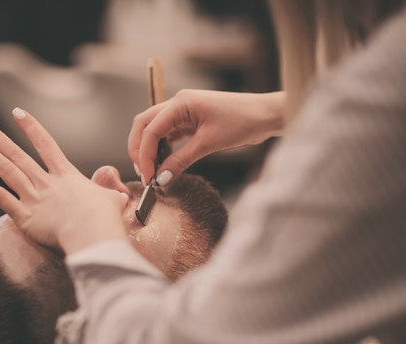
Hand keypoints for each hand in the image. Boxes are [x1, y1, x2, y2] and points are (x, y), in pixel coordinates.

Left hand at [0, 108, 128, 252]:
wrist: (93, 231)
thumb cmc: (105, 218)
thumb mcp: (113, 200)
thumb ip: (111, 195)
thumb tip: (119, 196)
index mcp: (67, 176)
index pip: (46, 145)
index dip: (31, 128)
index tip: (17, 112)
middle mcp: (46, 182)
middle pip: (18, 154)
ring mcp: (33, 197)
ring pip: (5, 169)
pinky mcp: (24, 215)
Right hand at [128, 90, 284, 184]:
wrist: (265, 115)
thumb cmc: (242, 121)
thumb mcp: (208, 143)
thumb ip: (181, 160)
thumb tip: (161, 178)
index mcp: (181, 102)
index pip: (150, 129)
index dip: (144, 154)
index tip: (148, 176)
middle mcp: (178, 104)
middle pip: (145, 125)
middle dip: (139, 149)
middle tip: (143, 173)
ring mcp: (184, 111)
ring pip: (155, 129)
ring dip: (150, 149)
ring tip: (154, 171)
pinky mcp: (191, 121)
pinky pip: (169, 134)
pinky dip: (164, 149)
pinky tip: (165, 163)